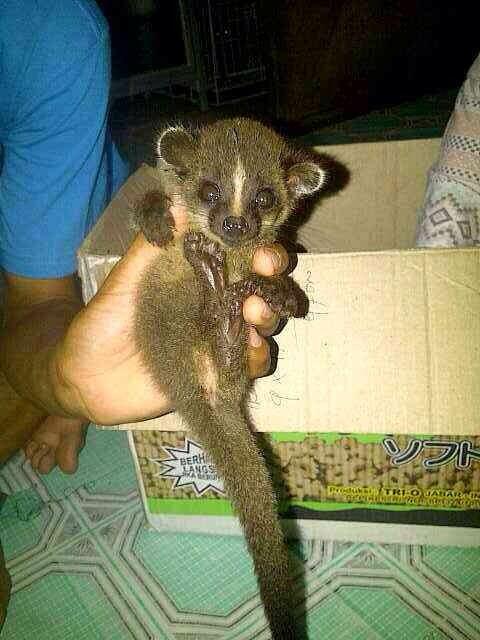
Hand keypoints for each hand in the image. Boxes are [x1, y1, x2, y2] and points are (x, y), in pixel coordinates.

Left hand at [53, 204, 288, 424]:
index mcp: (201, 278)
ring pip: (263, 325)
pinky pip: (250, 365)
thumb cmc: (104, 322)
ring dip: (267, 316)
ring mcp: (221, 339)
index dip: (261, 251)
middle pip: (263, 290)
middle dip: (272, 281)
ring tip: (253, 312)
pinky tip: (249, 349)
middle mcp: (218, 305)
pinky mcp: (218, 373)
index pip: (243, 259)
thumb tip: (180, 199)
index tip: (261, 249)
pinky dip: (257, 357)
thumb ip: (153, 244)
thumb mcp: (125, 279)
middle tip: (264, 275)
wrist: (88, 377)